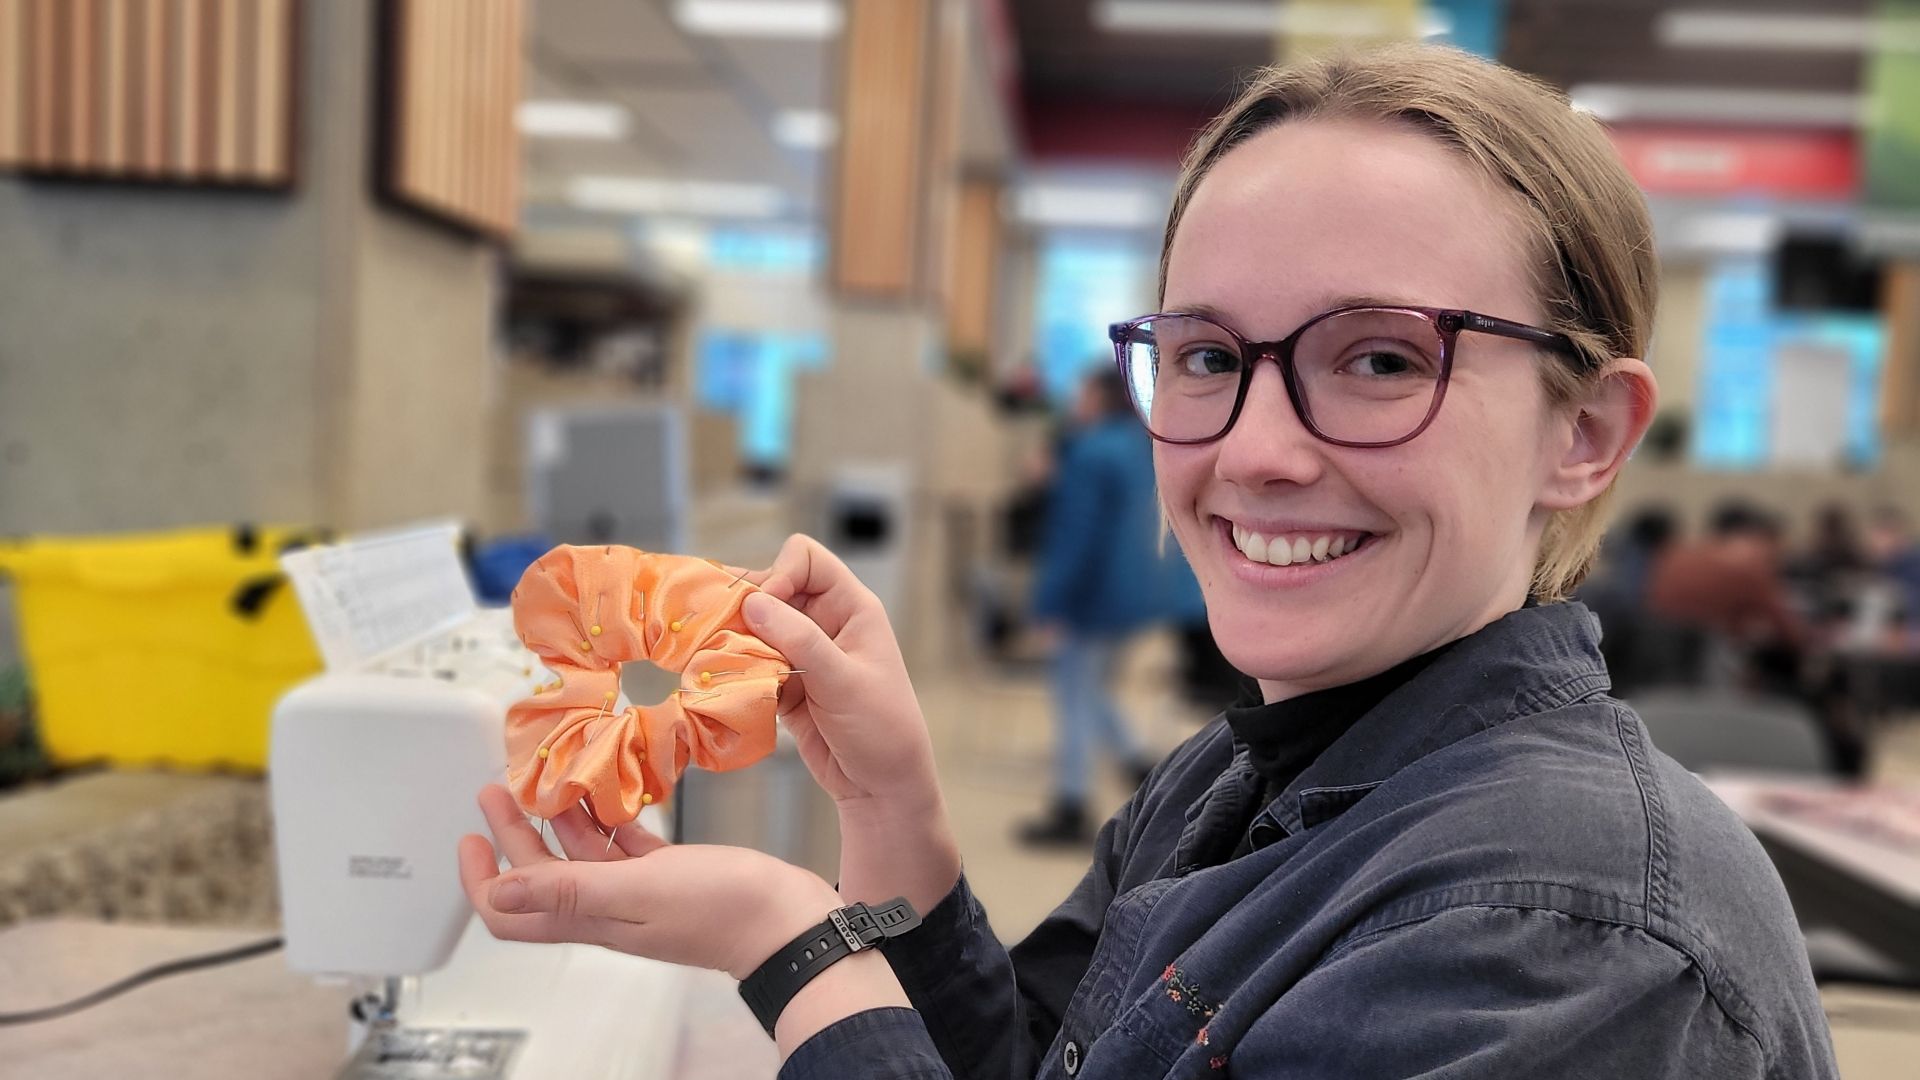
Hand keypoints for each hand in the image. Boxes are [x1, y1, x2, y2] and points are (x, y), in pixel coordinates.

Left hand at [458, 784, 838, 980]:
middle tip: (499, 790)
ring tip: (551, 779)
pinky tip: (610, 791)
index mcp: (590, 918)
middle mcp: (607, 908)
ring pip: (580, 856)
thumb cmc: (721, 909)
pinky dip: (608, 819)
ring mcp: (638, 891)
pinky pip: (623, 845)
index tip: (470, 837)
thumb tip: (502, 887)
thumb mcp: (635, 891)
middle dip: (512, 834)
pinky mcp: (669, 873)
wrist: (785, 920)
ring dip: (559, 820)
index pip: (512, 912)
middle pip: (540, 876)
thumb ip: (568, 888)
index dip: (482, 879)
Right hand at [741, 535, 940, 813]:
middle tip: (722, 635)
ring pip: (756, 627)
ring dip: (736, 640)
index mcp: (852, 608)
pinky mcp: (786, 683)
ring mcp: (804, 654)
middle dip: (747, 609)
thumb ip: (799, 640)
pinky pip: (752, 662)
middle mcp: (826, 623)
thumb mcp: (843, 681)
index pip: (806, 559)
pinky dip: (737, 670)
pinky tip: (725, 683)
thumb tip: (753, 602)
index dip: (780, 574)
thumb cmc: (881, 729)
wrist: (882, 787)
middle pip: (773, 589)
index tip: (762, 610)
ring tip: (716, 658)